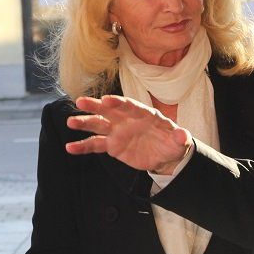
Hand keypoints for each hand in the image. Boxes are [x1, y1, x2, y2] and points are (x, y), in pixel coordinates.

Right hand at [66, 95, 191, 172]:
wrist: (164, 155)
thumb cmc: (172, 142)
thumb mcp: (180, 140)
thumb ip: (180, 136)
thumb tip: (182, 135)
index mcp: (142, 113)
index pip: (128, 105)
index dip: (117, 102)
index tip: (106, 99)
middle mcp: (126, 119)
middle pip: (108, 110)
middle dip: (95, 106)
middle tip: (80, 102)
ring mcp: (117, 132)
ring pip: (98, 125)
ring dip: (84, 123)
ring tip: (70, 122)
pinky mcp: (112, 146)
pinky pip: (95, 145)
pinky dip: (83, 146)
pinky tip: (70, 147)